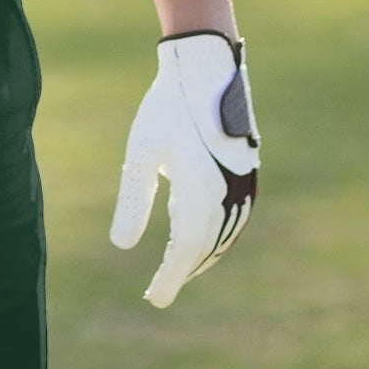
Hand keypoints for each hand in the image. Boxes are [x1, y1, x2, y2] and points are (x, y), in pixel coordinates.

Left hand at [109, 32, 258, 306]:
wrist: (204, 69)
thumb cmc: (166, 108)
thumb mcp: (141, 153)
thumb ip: (134, 200)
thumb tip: (121, 247)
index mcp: (201, 193)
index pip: (185, 251)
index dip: (171, 278)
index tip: (154, 299)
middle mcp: (229, 195)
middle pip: (205, 248)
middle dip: (183, 270)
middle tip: (159, 290)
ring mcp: (244, 186)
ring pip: (223, 236)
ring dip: (201, 255)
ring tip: (177, 268)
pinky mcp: (248, 174)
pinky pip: (235, 218)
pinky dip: (217, 235)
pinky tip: (197, 235)